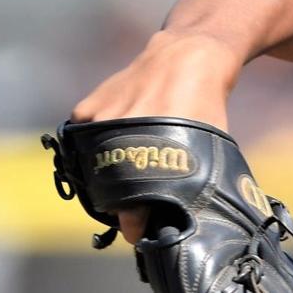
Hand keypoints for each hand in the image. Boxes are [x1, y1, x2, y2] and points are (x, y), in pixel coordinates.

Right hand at [71, 31, 239, 243]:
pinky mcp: (84, 112)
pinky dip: (100, 150)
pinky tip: (123, 143)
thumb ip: (192, 182)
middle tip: (136, 211)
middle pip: (107, 192)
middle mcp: (115, 141)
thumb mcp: (208, 148)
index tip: (140, 233)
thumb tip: (184, 218)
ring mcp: (96, 125)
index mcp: (149, 156)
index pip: (129, 208)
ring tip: (131, 172)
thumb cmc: (205, 107)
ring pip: (94, 169)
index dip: (135, 225)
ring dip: (109, 178)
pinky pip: (86, 144)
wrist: (184, 58)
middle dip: (121, 207)